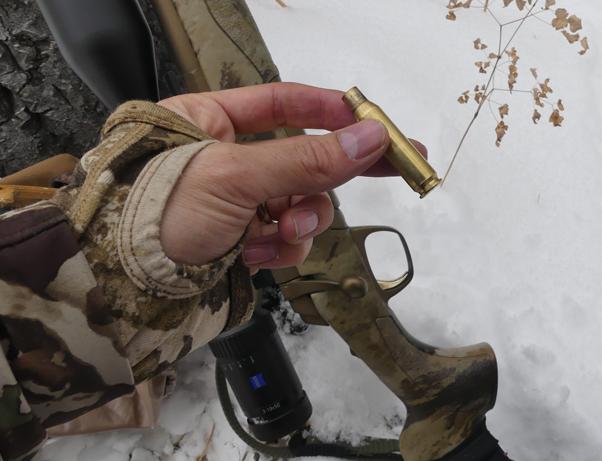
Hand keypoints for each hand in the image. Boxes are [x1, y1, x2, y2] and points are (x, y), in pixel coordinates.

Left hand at [156, 83, 424, 270]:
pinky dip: (282, 249)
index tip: (370, 121)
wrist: (118, 292)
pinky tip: (262, 257)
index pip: (280, 103)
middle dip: (333, 172)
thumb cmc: (157, 215)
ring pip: (297, 203)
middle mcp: (221, 157)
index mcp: (205, 120)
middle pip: (300, 156)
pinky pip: (282, 238)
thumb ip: (306, 159)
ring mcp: (233, 203)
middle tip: (396, 168)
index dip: (328, 110)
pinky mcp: (239, 241)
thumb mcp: (234, 177)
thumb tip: (372, 137)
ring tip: (288, 235)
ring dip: (303, 220)